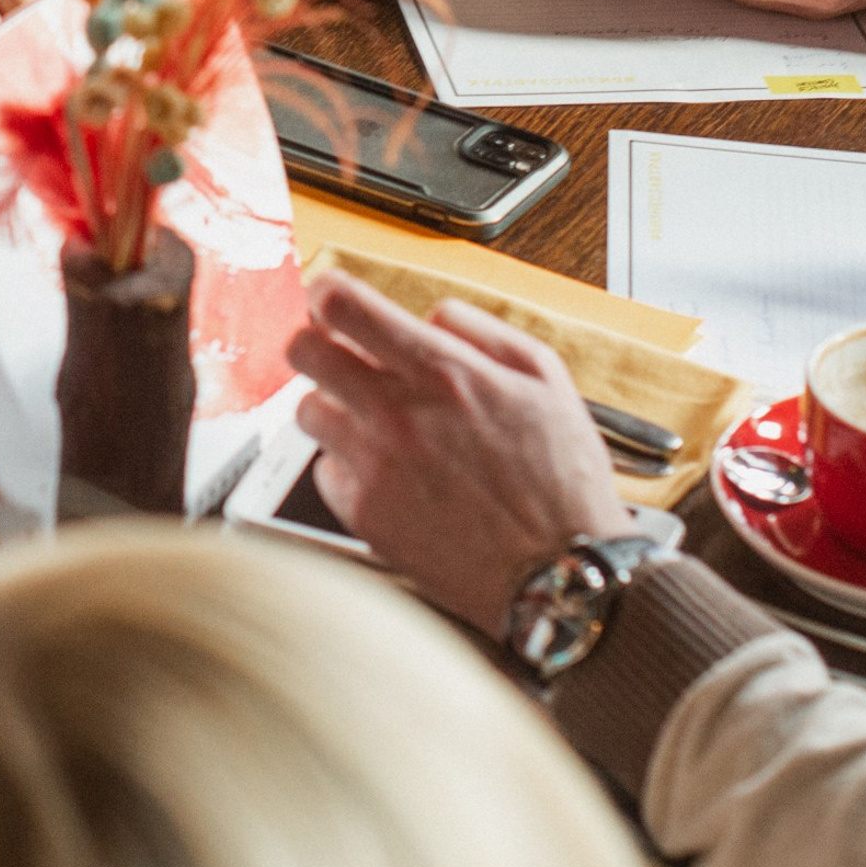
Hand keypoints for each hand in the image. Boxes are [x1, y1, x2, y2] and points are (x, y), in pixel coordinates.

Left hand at [288, 271, 632, 635]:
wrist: (559, 574)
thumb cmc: (562, 480)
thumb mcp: (546, 378)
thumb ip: (482, 330)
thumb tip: (430, 314)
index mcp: (442, 371)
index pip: (344, 305)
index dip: (327, 292)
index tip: (330, 299)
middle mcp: (397, 414)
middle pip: (303, 351)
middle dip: (316, 343)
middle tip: (338, 356)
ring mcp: (374, 467)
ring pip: (307, 410)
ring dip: (335, 408)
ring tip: (376, 425)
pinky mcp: (364, 515)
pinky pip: (326, 471)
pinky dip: (348, 468)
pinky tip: (389, 475)